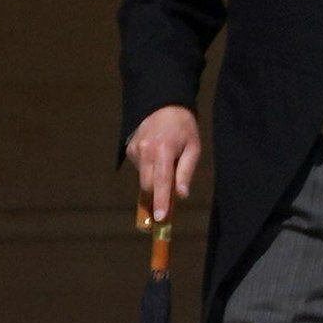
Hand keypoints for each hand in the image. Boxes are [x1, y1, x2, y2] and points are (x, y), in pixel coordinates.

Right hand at [125, 105, 200, 222]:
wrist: (165, 105)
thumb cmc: (184, 129)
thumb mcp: (193, 148)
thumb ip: (186, 172)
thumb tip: (182, 195)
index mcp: (163, 150)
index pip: (161, 181)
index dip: (161, 200)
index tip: (160, 217)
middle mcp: (145, 150)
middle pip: (148, 185)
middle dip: (157, 196)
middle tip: (169, 199)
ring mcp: (135, 149)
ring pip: (143, 178)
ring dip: (155, 179)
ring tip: (167, 162)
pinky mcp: (129, 149)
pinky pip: (140, 168)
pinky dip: (149, 168)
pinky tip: (157, 155)